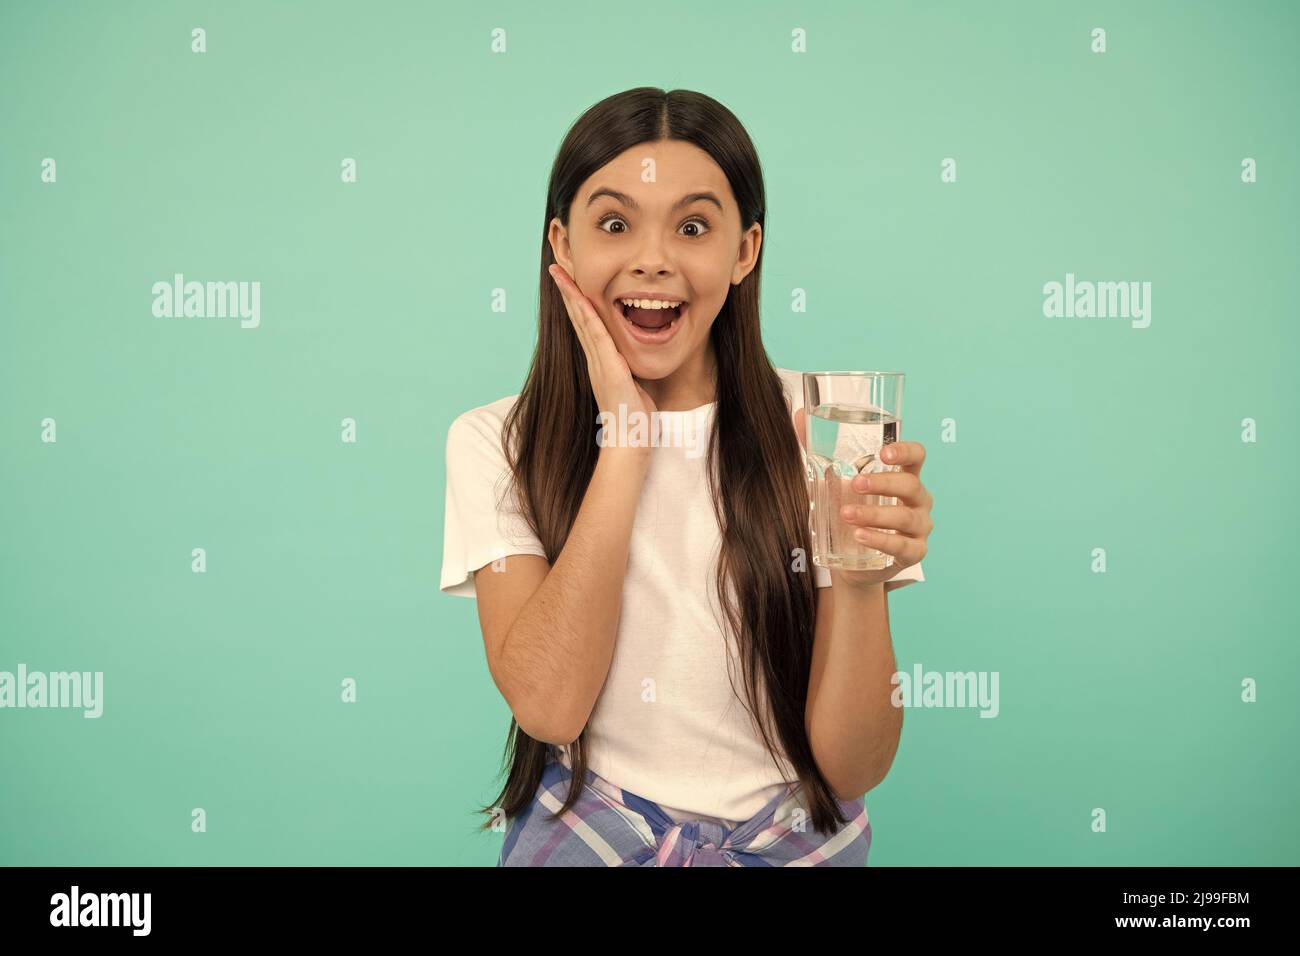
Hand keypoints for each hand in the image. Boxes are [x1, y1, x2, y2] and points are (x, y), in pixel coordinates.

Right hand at [548, 263, 657, 427]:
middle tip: (556, 267)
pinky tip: (581, 298)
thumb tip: (635, 360)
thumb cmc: (634, 417)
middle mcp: (595, 358)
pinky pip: (596, 335)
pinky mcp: (608, 367)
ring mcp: (598, 362)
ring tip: (560, 274)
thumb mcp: (633, 384)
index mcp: (600, 361)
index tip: (569, 280)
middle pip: (578, 317)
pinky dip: (587, 315)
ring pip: (582, 321)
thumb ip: (630, 369)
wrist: (629, 440)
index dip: (577, 301)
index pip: (586, 324)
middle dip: (568, 290)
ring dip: (571, 295)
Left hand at [792, 406, 932, 589]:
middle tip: (854, 484)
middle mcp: (918, 500)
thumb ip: (819, 449)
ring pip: (905, 517)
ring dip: (875, 515)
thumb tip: (798, 414)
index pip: (917, 456)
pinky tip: (860, 537)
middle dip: (883, 483)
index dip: (905, 451)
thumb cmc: (851, 512)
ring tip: (846, 514)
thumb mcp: (834, 482)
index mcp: (904, 476)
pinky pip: (902, 546)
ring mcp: (919, 527)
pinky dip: (881, 540)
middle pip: (910, 484)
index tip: (883, 453)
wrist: (852, 562)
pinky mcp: (913, 553)